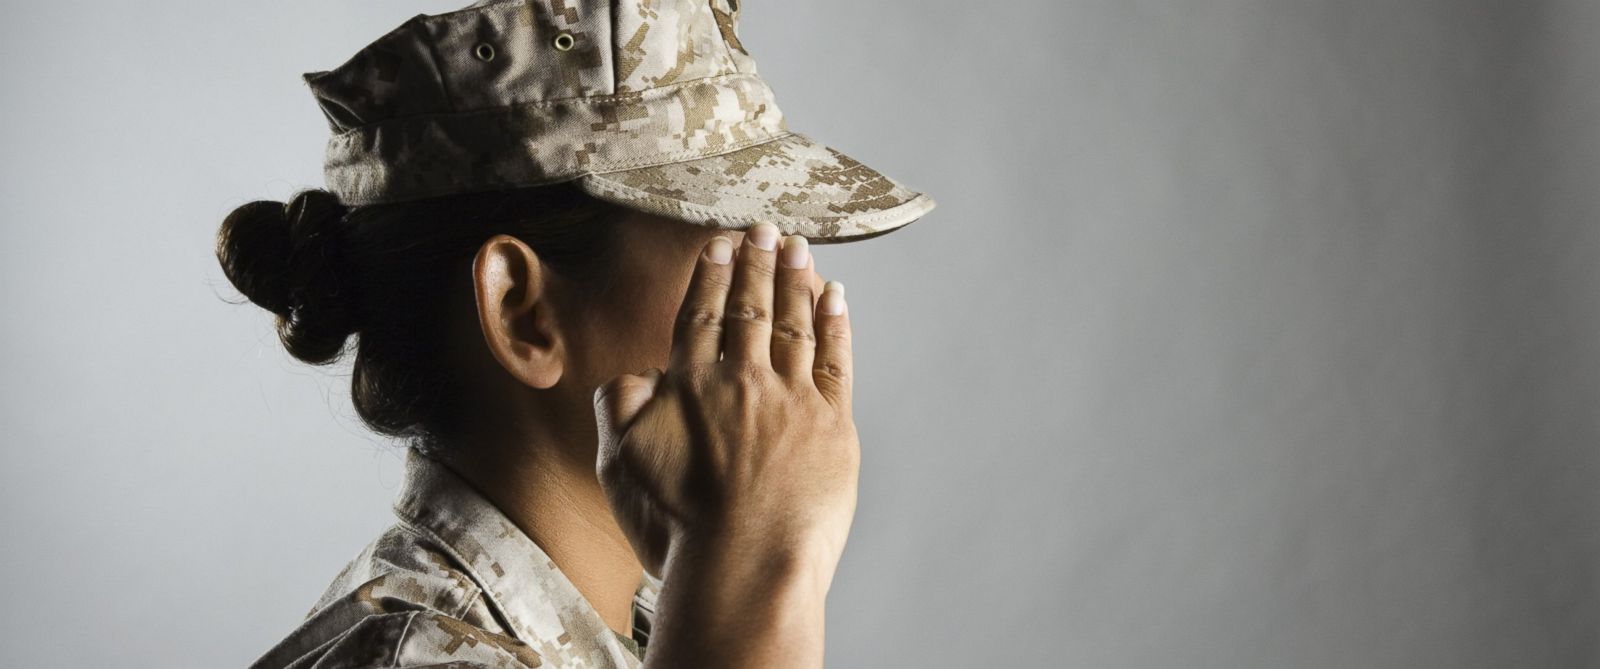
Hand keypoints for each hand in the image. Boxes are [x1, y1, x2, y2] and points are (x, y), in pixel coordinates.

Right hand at [593, 223, 858, 578]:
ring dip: (796, 280)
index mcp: (690, 384)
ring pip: (795, 324)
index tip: (722, 242)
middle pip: (752, 307)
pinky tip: (835, 298)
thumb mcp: (619, 464)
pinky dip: (836, 325)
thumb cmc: (677, 526)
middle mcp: (743, 380)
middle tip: (766, 228)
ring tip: (798, 248)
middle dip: (758, 262)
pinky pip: (836, 362)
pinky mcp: (833, 427)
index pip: (702, 314)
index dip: (712, 274)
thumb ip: (618, 406)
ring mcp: (793, 401)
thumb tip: (637, 373)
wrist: (743, 566)